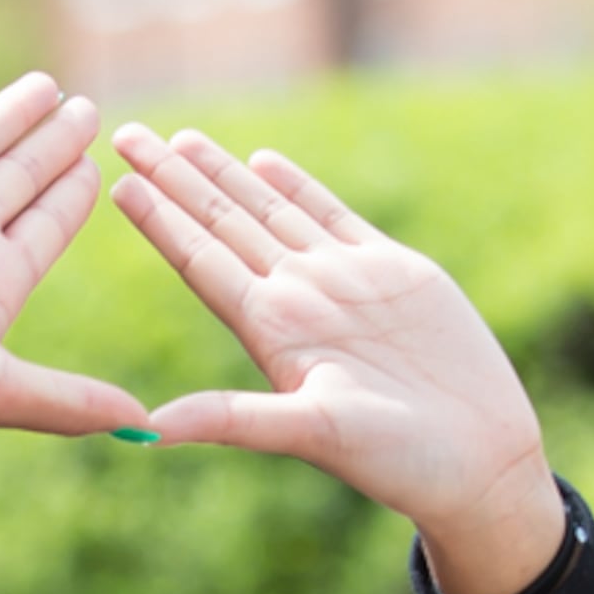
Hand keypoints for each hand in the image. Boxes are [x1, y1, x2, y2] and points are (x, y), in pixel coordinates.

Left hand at [107, 123, 566, 593]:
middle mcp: (297, 297)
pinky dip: (297, 186)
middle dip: (174, 177)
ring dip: (223, 174)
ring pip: (268, 210)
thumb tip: (150, 430)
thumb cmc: (397, 459)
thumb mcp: (311, 435)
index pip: (199, 259)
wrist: (477, 457)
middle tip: (124, 133)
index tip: (116, 180)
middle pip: (222, 223)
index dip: (159, 219)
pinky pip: (332, 215)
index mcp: (270, 329)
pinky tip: (263, 162)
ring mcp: (341, 281)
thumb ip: (234, 422)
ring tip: (179, 138)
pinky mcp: (392, 272)